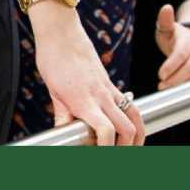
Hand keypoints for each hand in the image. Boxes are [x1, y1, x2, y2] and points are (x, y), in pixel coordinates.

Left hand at [31, 5, 144, 145]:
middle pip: (127, 128)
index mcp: (83, 100)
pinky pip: (128, 103)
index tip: (101, 156)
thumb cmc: (54, 57)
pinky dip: (132, 118)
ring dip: (137, 135)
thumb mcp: (53, 89)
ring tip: (132, 148)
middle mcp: (101, 96)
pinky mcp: (110, 83)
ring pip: (134, 116)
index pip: (105, 130)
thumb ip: (62, 114)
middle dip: (127, 148)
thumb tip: (61, 133)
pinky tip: (127, 126)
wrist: (61, 32)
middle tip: (118, 157)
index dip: (106, 147)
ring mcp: (108, 89)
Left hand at [155, 4, 189, 89]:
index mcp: (189, 39)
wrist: (189, 41)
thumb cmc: (174, 36)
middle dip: (176, 78)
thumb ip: (165, 20)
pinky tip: (178, 91)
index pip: (181, 53)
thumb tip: (166, 8)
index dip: (171, 65)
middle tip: (161, 85)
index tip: (160, 75)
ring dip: (183, 84)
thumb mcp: (166, 28)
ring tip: (168, 89)